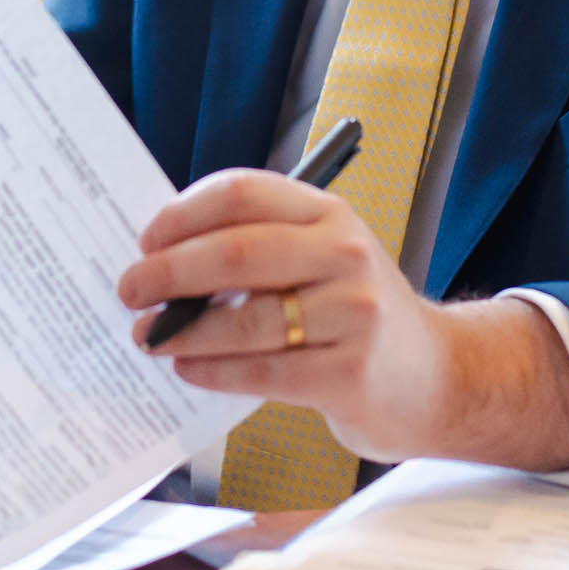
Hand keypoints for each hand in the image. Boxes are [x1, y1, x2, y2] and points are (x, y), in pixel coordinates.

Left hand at [114, 167, 568, 471]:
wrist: (438, 376)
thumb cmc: (355, 314)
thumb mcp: (321, 259)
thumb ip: (258, 249)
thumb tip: (161, 257)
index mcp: (329, 214)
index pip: (244, 193)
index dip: (184, 214)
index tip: (146, 239)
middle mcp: (346, 254)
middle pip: (237, 253)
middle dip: (169, 271)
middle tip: (130, 290)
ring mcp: (354, 315)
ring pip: (246, 319)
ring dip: (184, 330)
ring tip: (149, 337)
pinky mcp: (350, 374)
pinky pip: (263, 371)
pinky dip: (215, 370)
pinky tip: (188, 369)